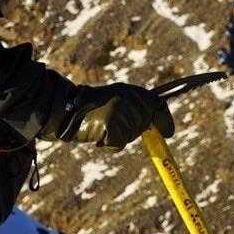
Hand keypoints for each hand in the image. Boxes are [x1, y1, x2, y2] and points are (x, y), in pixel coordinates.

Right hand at [56, 84, 174, 147]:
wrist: (64, 109)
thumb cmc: (89, 109)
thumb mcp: (114, 101)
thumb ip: (134, 108)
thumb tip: (160, 128)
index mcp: (129, 90)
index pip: (156, 103)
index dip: (164, 120)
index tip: (169, 133)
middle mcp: (127, 97)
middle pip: (144, 124)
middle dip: (133, 130)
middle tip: (112, 124)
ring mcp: (119, 111)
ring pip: (130, 135)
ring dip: (118, 137)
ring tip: (101, 126)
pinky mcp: (111, 125)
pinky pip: (118, 143)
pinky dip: (109, 143)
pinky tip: (98, 134)